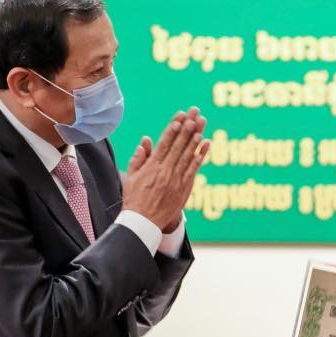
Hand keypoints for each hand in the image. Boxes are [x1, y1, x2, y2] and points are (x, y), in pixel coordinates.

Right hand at [123, 108, 210, 227]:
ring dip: (195, 138)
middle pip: (178, 145)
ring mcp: (176, 180)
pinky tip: (205, 145)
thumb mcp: (131, 177)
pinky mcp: (184, 189)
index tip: (180, 117)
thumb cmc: (135, 199)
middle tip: (195, 114)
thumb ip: (139, 158)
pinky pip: (194, 170)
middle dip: (187, 128)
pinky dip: (200, 157)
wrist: (143, 222)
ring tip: (201, 124)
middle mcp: (165, 171)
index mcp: (151, 166)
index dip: (173, 129)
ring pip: (188, 155)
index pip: (164, 143)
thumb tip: (146, 140)